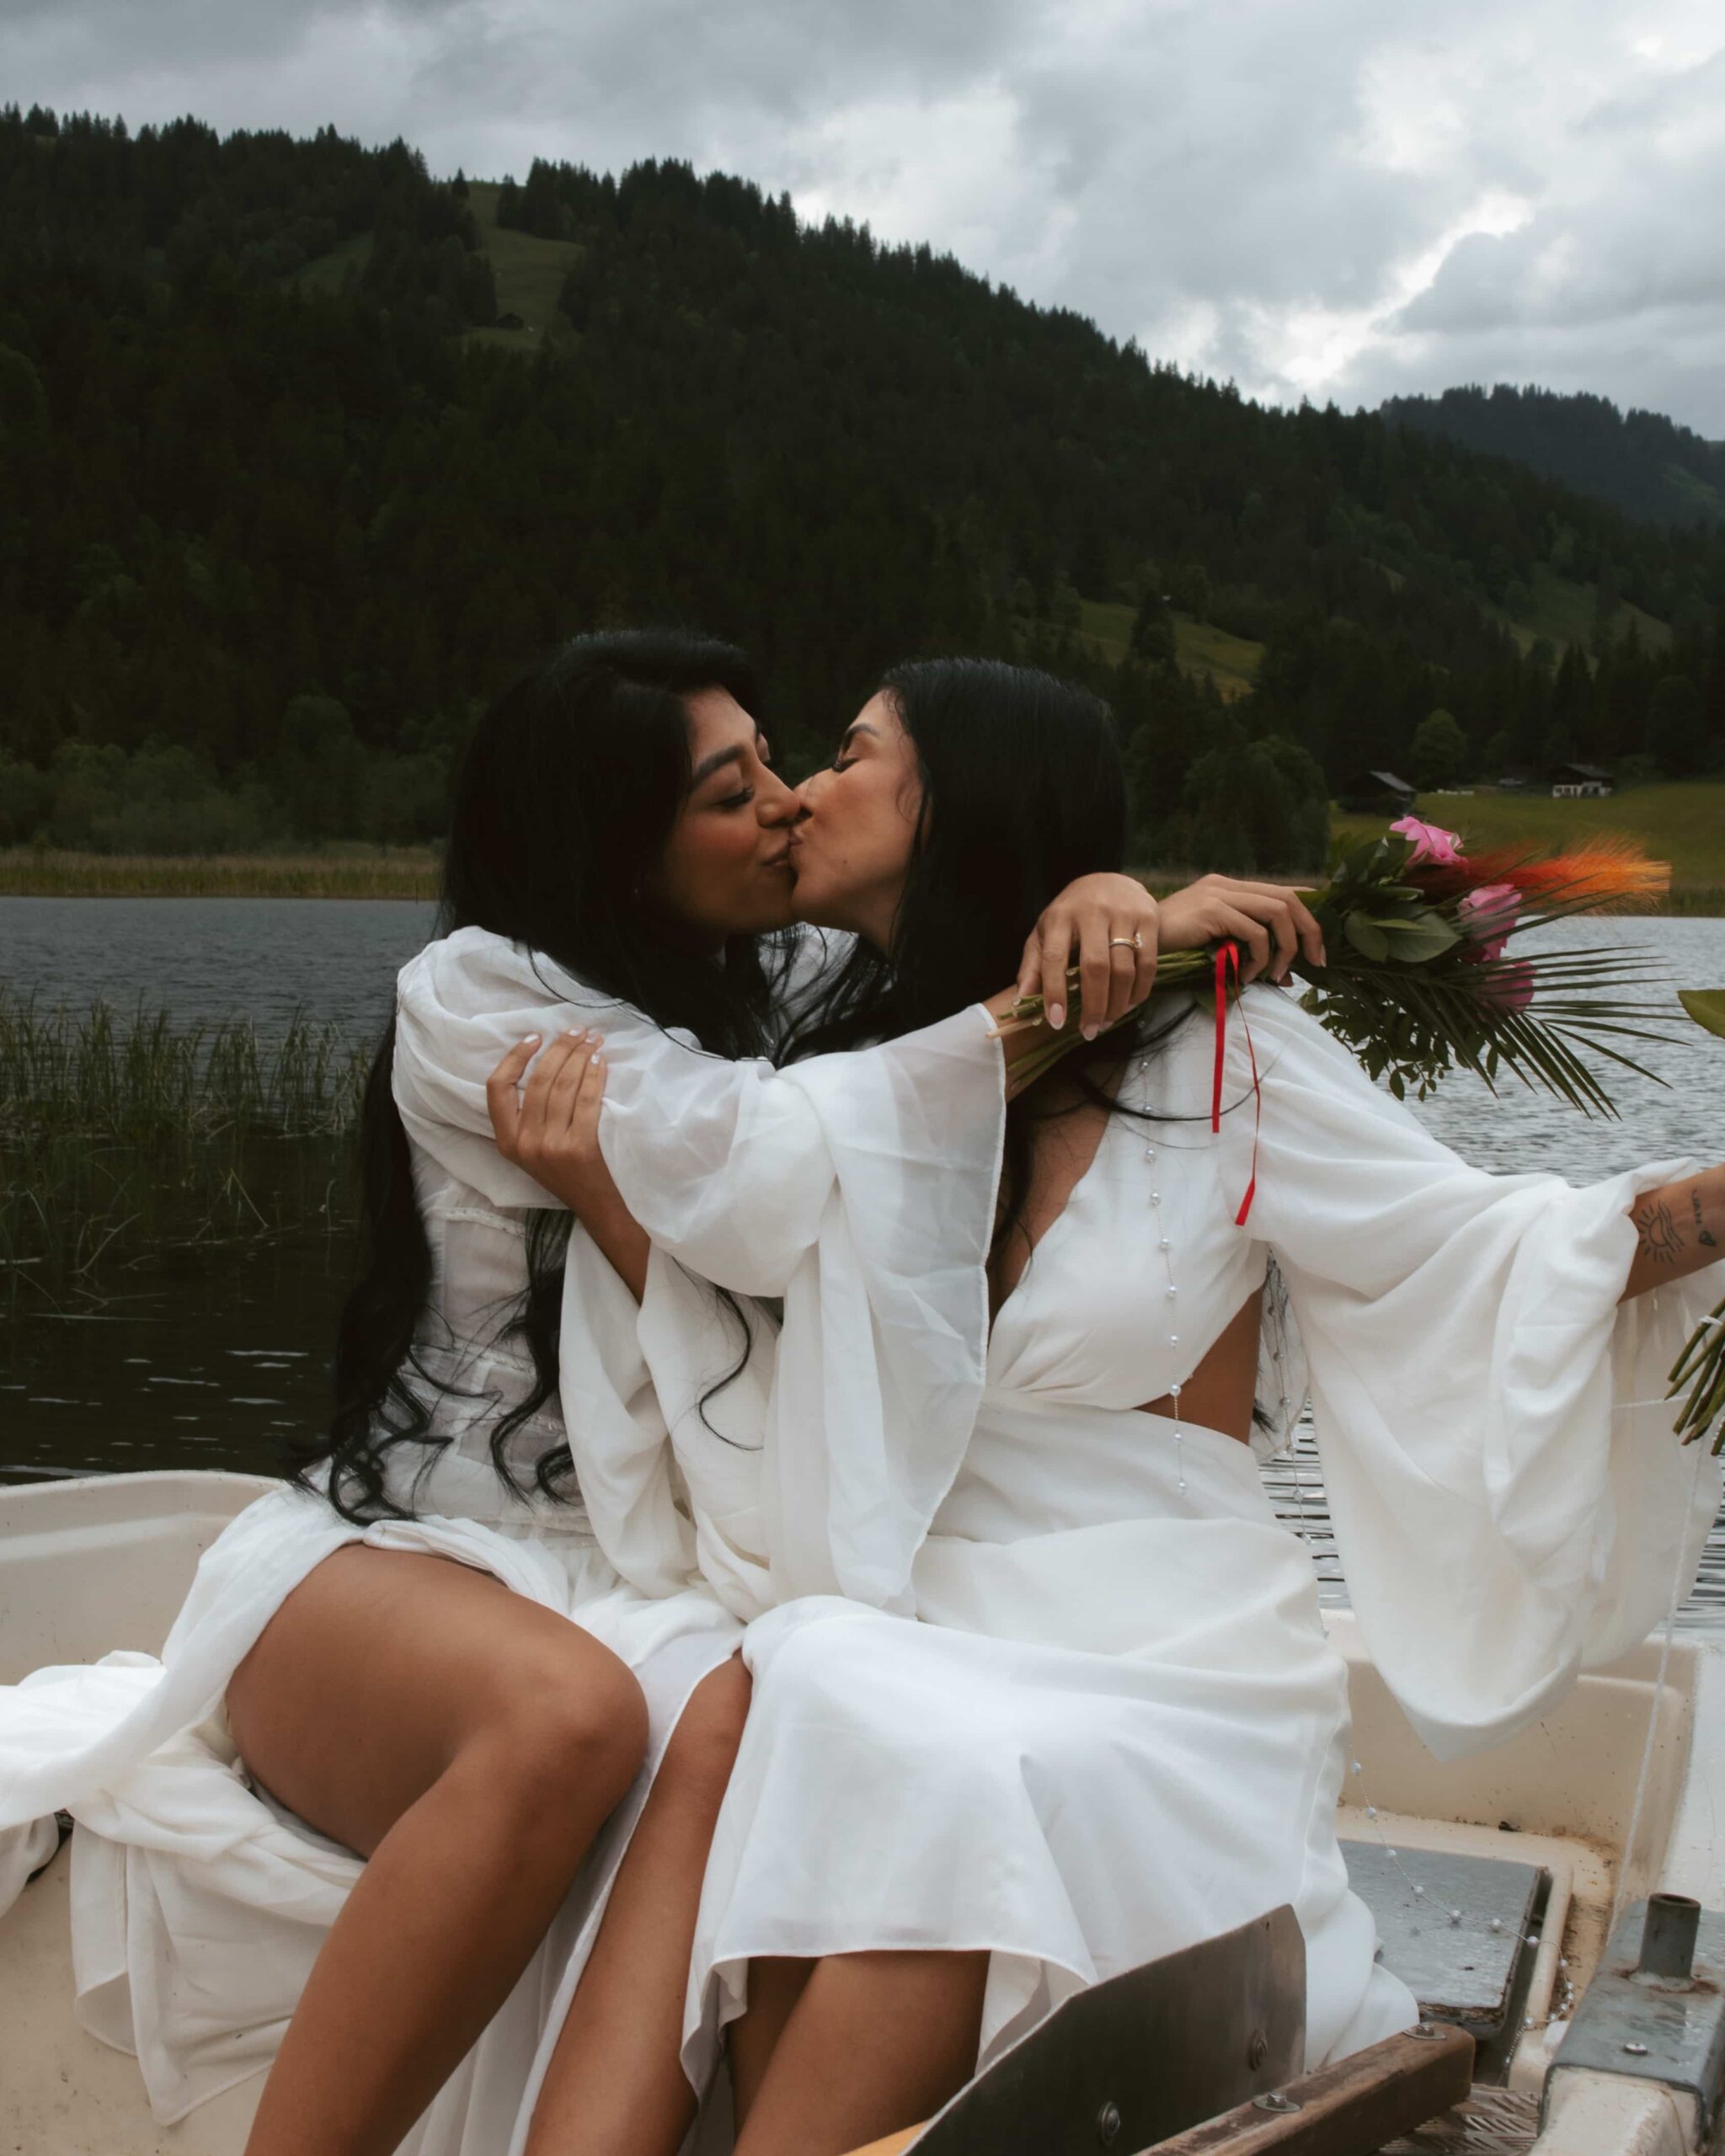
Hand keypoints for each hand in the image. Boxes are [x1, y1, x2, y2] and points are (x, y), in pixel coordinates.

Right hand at [486, 1028, 617, 1216]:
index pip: (497, 1088)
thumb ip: (525, 1115)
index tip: (535, 1038)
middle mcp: (524, 1143)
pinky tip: (601, 1062)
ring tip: (593, 1040)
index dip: (514, 1057)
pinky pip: (587, 1099)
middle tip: (577, 1031)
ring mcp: (551, 1146)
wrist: (594, 1205)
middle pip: (538, 1080)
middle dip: (560, 1048)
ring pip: (564, 1085)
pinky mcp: (580, 1147)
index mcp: (506, 1141)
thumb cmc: (564, 1171)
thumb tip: (541, 1059)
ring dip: (581, 1056)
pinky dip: (595, 1075)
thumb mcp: (530, 1148)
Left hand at [1016, 872, 1159, 1037]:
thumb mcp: (1045, 932)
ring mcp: (1124, 913)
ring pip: (1124, 968)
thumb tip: (1021, 1002)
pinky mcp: (1149, 917)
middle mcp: (1093, 912)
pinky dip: (1140, 990)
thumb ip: (1034, 965)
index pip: (1055, 958)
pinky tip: (1129, 1004)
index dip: (1054, 992)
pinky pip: (1148, 963)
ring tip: (1106, 1022)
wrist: (1110, 881)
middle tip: (1089, 1031)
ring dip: (1117, 1003)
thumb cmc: (1071, 914)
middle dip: (1093, 1005)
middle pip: (1095, 967)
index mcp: (1060, 916)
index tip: (1057, 1022)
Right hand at [1154, 875, 1325, 983]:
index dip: (1309, 913)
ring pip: (1277, 912)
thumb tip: (1283, 972)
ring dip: (1285, 948)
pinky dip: (1260, 957)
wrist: (1130, 941)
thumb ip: (1241, 945)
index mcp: (1228, 887)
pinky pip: (1254, 932)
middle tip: (1314, 962)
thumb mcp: (1213, 942)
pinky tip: (1247, 975)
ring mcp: (1219, 894)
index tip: (1318, 943)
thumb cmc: (1169, 949)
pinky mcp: (1212, 910)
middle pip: (1288, 897)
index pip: (1282, 890)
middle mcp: (1227, 884)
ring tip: (1276, 975)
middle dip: (1309, 931)